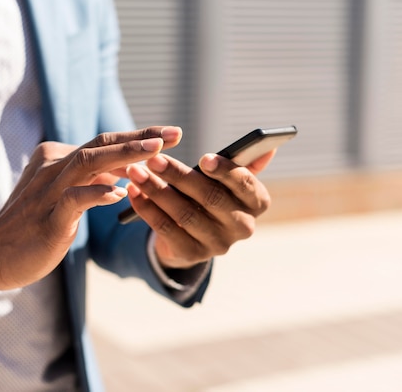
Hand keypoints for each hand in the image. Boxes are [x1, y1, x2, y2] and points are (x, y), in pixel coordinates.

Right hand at [0, 126, 181, 292]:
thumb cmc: (33, 224)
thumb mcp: (64, 194)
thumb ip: (89, 180)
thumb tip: (123, 173)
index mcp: (57, 158)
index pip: (103, 142)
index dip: (138, 136)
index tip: (170, 133)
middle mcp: (53, 167)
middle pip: (101, 144)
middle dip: (140, 138)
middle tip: (175, 133)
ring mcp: (49, 191)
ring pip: (88, 163)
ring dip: (124, 155)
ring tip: (156, 152)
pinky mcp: (48, 218)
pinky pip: (73, 200)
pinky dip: (97, 194)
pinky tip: (120, 195)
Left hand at [125, 150, 274, 268]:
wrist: (191, 234)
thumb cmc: (211, 195)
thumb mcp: (228, 182)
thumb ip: (245, 164)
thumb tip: (268, 147)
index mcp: (257, 203)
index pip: (245, 185)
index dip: (225, 172)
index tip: (202, 158)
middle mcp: (243, 227)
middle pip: (210, 198)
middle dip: (179, 176)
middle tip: (153, 159)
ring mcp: (218, 244)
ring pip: (184, 213)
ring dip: (156, 190)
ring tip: (136, 171)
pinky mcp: (191, 254)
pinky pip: (165, 229)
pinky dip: (146, 208)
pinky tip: (132, 191)